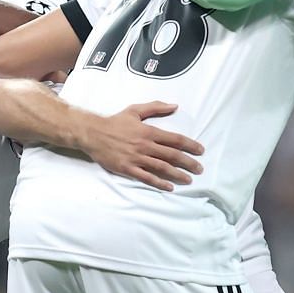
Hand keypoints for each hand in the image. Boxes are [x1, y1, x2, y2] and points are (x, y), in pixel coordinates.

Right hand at [76, 100, 204, 190]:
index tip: (201, 151)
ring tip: (189, 179)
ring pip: (161, 168)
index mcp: (149, 131)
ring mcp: (136, 158)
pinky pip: (146, 177)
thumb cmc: (115, 122)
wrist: (93, 133)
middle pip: (172, 155)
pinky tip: (169, 187)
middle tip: (200, 169)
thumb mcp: (135, 110)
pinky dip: (159, 183)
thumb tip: (174, 106)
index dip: (190, 145)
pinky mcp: (127, 168)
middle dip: (188, 163)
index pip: (175, 139)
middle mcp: (145, 146)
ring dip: (177, 174)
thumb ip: (155, 107)